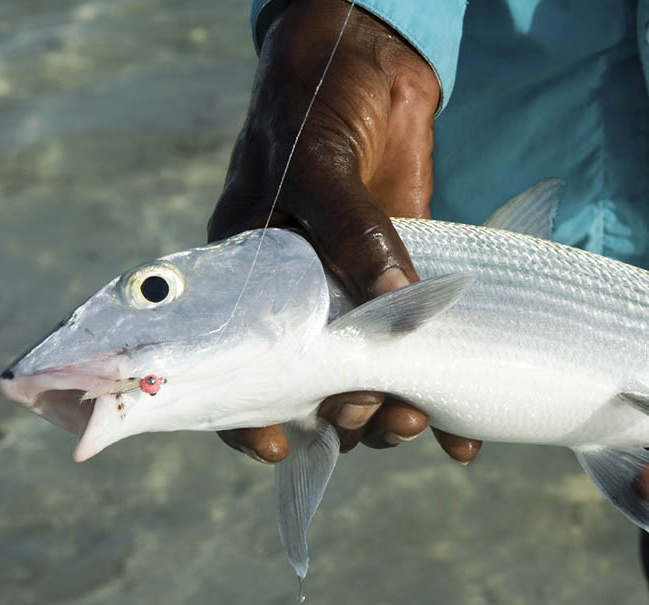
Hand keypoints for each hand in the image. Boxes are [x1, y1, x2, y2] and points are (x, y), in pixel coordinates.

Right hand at [207, 0, 480, 463]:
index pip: (237, 363)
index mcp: (252, 279)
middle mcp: (300, 300)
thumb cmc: (312, 108)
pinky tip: (460, 437)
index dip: (249, 415)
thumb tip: (396, 305)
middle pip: (312, 384)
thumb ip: (350, 232)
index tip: (276, 446)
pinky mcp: (403, 287)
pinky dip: (439, 393)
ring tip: (416, 420)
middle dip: (342, 414)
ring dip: (389, 415)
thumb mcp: (316, 167)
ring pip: (366, 379)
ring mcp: (354, 297)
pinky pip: (416, 350)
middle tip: (368, 413)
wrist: (365, 65)